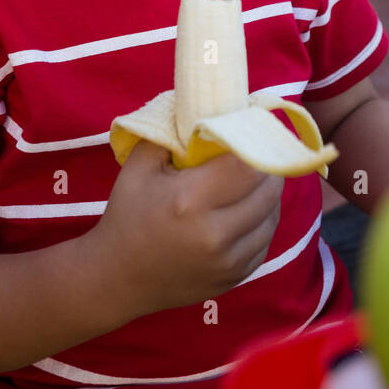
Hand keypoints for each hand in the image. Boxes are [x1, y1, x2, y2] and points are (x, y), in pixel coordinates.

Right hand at [97, 140, 283, 316]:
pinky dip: (264, 223)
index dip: (257, 145)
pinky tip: (251, 210)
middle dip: (268, 168)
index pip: (248, 165)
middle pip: (267, 191)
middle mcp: (214, 234)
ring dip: (269, 196)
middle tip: (262, 153)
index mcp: (190, 200)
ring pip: (272, 218)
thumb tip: (207, 109)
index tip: (255, 132)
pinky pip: (265, 243)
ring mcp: (227, 261)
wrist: (116, 279)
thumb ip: (172, 134)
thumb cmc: (127, 215)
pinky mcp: (233, 278)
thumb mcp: (139, 166)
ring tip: (258, 180)